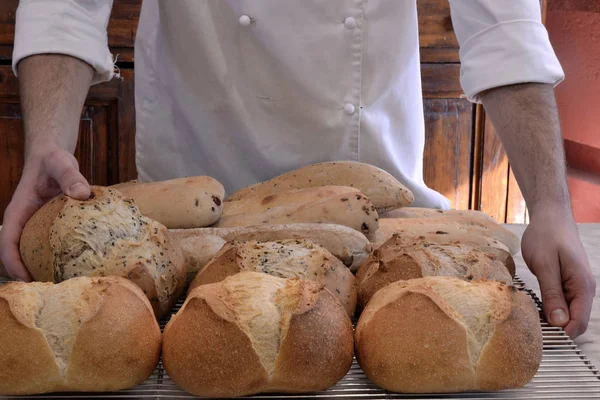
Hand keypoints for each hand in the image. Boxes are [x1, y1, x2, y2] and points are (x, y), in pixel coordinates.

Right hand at [0, 145, 89, 280]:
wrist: (53, 158)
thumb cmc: (53, 160)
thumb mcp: (61, 164)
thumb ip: (70, 177)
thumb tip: (82, 193)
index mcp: (18, 212)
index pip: (7, 243)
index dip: (12, 263)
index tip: (25, 280)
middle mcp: (24, 223)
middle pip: (18, 255)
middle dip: (28, 275)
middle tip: (48, 293)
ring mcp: (36, 226)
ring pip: (34, 253)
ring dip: (43, 270)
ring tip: (63, 288)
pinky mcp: (51, 227)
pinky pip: (51, 246)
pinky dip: (59, 258)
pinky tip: (79, 268)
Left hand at [522, 208, 595, 337]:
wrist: (550, 216)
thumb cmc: (547, 236)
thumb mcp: (545, 265)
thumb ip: (552, 294)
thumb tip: (558, 323)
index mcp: (583, 286)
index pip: (578, 323)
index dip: (561, 335)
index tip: (539, 337)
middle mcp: (584, 289)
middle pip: (573, 321)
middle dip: (554, 329)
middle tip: (529, 329)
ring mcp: (576, 287)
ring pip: (566, 313)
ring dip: (550, 319)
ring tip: (528, 318)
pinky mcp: (566, 283)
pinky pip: (561, 303)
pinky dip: (548, 308)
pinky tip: (532, 307)